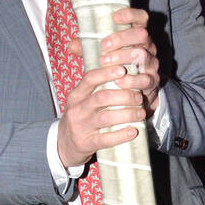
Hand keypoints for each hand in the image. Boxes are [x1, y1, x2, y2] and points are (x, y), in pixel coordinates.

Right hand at [63, 7, 160, 165]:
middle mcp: (77, 108)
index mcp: (76, 94)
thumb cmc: (80, 117)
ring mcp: (80, 127)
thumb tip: (114, 59)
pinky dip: (121, 135)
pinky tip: (134, 131)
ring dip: (127, 113)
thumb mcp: (81, 98)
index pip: (90, 78)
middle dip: (124, 95)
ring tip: (141, 112)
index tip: (124, 69)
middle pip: (102, 97)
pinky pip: (105, 139)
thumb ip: (95, 83)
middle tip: (139, 96)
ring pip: (106, 117)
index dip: (108, 72)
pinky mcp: (86, 143)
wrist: (63, 145)